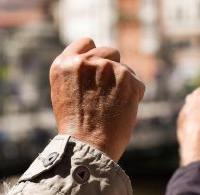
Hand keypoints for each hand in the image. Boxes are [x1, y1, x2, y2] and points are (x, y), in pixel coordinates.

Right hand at [49, 37, 144, 160]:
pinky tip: (121, 112)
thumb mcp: (63, 94)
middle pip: (109, 51)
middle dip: (112, 68)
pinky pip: (137, 83)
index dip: (93, 55)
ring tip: (112, 107)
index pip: (86, 43)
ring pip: (125, 69)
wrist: (87, 146)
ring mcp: (106, 68)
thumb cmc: (75, 127)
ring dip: (123, 84)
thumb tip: (95, 62)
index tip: (97, 70)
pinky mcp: (126, 78)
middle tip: (107, 93)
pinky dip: (133, 97)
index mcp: (63, 65)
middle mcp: (83, 62)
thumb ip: (76, 74)